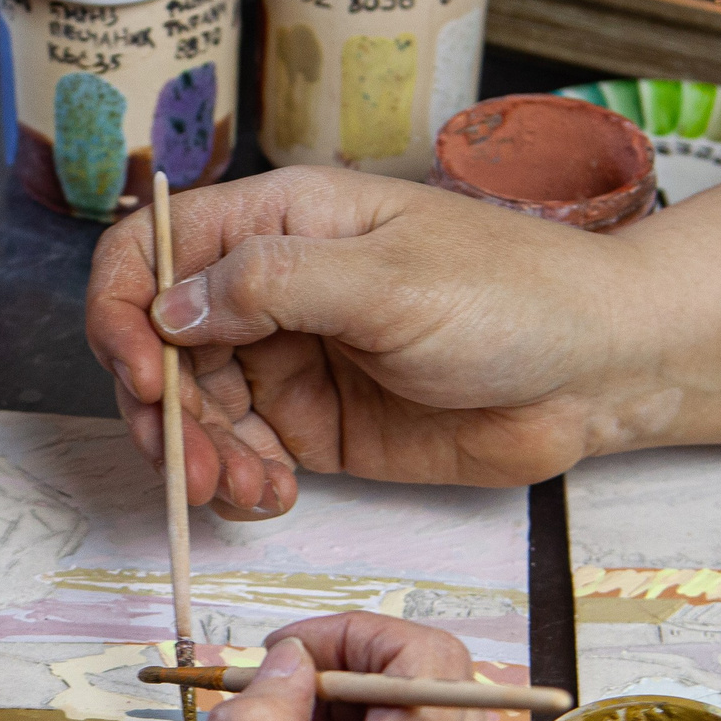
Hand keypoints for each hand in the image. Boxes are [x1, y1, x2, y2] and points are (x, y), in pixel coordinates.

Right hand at [86, 167, 668, 518]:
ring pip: (193, 413)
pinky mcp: (316, 427)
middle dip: (158, 411)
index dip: (121, 309)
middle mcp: (271, 291)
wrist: (599, 370)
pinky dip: (238, 485)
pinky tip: (271, 496)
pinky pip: (242, 458)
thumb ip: (274, 288)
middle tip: (188, 468)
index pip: (153, 251)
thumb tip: (170, 308)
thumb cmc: (514, 295)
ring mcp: (290, 362)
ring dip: (196, 459)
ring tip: (241, 491)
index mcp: (280, 224)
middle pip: (157, 347)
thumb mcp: (389, 279)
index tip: (138, 373)